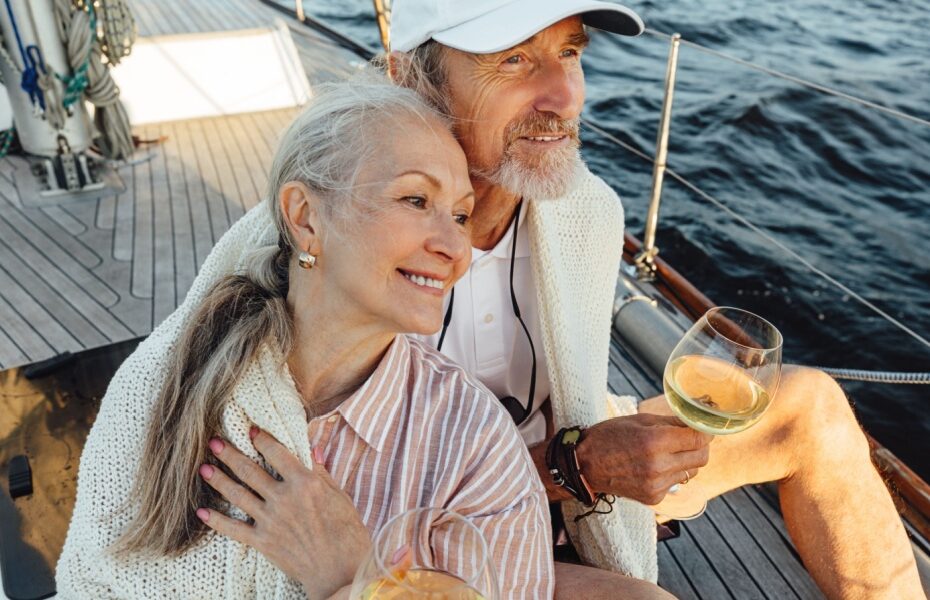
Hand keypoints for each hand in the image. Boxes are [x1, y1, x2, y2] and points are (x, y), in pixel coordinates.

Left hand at [196, 427, 370, 598]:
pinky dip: (216, 520)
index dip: (262, 439)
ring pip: (237, 494)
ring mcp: (271, 520)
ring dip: (218, 480)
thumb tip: (313, 449)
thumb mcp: (341, 497)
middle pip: (249, 471)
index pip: (277, 453)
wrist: (340, 572)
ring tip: (204, 468)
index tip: (251, 430)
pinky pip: (234, 529)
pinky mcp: (263, 542)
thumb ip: (322, 472)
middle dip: (229, 453)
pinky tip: (202, 511)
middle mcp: (284, 498)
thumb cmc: (348, 533)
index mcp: (305, 483)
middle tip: (213, 442)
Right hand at [576, 413, 711, 504]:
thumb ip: (671, 422)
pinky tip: (653, 467)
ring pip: (691, 472)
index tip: (704, 427)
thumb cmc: (609, 436)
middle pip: (701, 458)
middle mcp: (658, 466)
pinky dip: (671, 474)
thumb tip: (697, 421)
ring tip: (666, 452)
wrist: (584, 466)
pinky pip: (675, 483)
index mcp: (654, 441)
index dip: (705, 431)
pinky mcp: (654, 498)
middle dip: (700, 446)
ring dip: (686, 461)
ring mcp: (656, 485)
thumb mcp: (639, 420)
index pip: (698, 439)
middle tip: (690, 438)